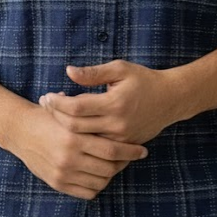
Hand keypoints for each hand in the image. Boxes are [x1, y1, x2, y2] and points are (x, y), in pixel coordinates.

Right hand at [8, 101, 147, 200]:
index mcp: (74, 137)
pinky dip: (98, 185)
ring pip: (100, 181)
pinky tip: (101, 174)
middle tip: (131, 157)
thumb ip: (89, 111)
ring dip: (112, 174)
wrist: (19, 130)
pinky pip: (87, 192)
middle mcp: (68, 157)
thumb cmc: (48, 115)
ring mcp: (62, 173)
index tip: (142, 150)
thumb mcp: (69, 109)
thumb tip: (118, 112)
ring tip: (116, 164)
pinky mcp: (58, 183)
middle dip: (124, 163)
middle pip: (109, 168)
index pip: (111, 150)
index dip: (131, 151)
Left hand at [40, 59, 182, 144]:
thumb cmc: (144, 80)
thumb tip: (68, 71)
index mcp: (115, 103)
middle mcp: (117, 124)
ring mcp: (120, 139)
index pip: (76, 107)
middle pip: (75, 127)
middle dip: (56, 116)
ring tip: (55, 116)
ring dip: (66, 129)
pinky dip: (82, 139)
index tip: (47, 96)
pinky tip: (72, 129)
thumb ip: (93, 73)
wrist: (171, 99)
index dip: (57, 102)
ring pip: (84, 140)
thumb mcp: (120, 69)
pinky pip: (96, 148)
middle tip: (45, 105)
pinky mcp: (123, 146)